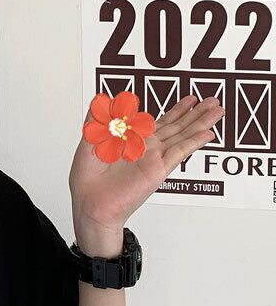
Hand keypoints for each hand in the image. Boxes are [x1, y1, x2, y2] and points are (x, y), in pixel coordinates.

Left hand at [70, 94, 224, 232]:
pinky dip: (194, 142)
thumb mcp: (89, 143)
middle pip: (175, 127)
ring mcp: (153, 159)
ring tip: (216, 110)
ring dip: (200, 122)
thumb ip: (97, 121)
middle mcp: (145, 150)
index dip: (174, 111)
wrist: (90, 205)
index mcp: (131, 142)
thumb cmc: (87, 181)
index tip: (188, 100)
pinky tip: (207, 134)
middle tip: (211, 101)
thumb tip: (101, 101)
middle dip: (194, 113)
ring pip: (182, 136)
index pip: (158, 123)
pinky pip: (179, 153)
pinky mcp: (157, 170)